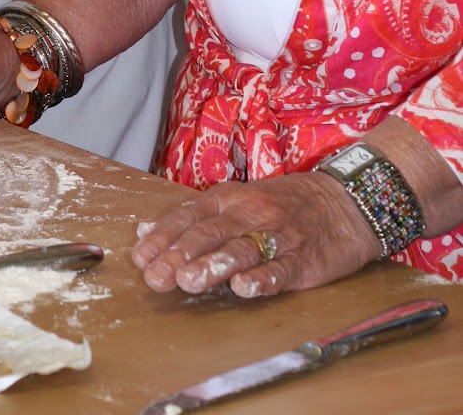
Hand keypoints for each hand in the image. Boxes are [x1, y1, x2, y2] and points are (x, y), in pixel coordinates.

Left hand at [131, 170, 381, 297]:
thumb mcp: (237, 201)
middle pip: (209, 233)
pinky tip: (244, 288)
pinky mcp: (304, 259)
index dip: (163, 238)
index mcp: (230, 198)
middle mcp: (250, 213)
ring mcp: (278, 235)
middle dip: (179, 255)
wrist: (346, 202)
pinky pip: (281, 269)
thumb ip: (192, 218)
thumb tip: (145, 231)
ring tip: (187, 281)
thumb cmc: (284, 204)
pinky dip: (262, 279)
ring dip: (212, 265)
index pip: (189, 216)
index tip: (140, 259)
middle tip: (156, 278)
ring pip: (241, 250)